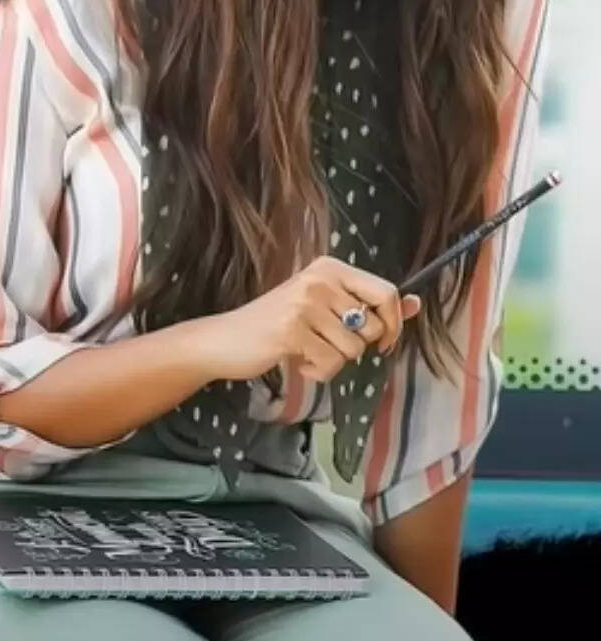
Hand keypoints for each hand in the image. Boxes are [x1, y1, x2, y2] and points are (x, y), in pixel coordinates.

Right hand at [196, 255, 420, 383]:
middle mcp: (320, 280)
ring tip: (308, 351)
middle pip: (373, 325)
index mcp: (330, 268)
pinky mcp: (292, 330)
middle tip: (331, 345)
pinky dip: (319, 372)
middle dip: (359, 347)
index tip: (383, 341)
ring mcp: (305, 304)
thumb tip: (415, 304)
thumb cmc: (278, 324)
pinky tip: (299, 361)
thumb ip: (369, 306)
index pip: (386, 292)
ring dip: (334, 361)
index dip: (393, 323)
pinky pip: (331, 365)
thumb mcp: (325, 307)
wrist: (226, 340)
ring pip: (353, 350)